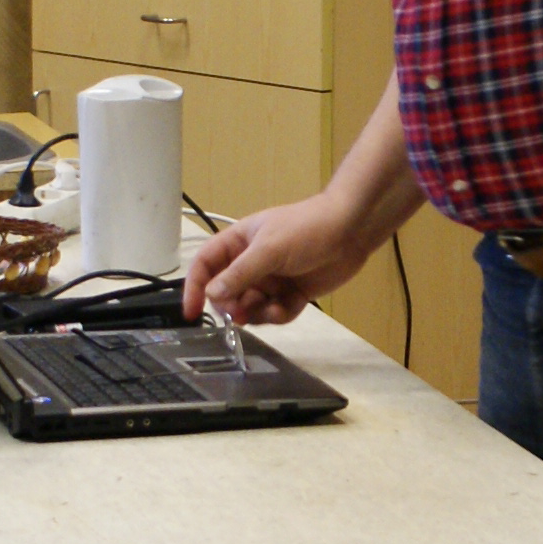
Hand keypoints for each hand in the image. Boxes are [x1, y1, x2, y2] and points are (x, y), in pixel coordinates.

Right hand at [182, 192, 371, 326]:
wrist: (351, 231)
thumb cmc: (308, 228)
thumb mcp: (269, 249)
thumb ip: (239, 274)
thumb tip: (212, 295)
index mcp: (239, 243)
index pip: (205, 266)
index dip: (195, 287)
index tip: (191, 311)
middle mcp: (251, 262)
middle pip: (226, 293)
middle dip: (231, 306)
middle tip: (240, 312)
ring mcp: (271, 279)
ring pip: (250, 307)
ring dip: (256, 313)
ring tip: (271, 308)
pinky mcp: (290, 294)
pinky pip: (274, 313)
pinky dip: (278, 315)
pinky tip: (287, 307)